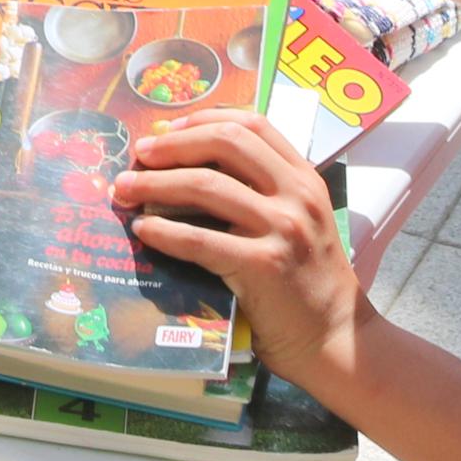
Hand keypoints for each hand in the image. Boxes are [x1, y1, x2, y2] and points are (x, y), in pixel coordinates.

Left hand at [114, 110, 364, 386]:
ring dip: (155, 184)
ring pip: (205, 186)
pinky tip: (143, 231)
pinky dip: (163, 232)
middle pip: (224, 144)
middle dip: (173, 145)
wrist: (336, 340)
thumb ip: (263, 193)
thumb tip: (189, 167)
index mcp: (305, 178)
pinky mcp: (263, 266)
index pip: (253, 123)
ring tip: (124, 189)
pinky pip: (199, 240)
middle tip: (138, 154)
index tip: (169, 127)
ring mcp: (282, 228)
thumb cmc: (309, 284)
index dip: (205, 119)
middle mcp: (296, 195)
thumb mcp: (301, 222)